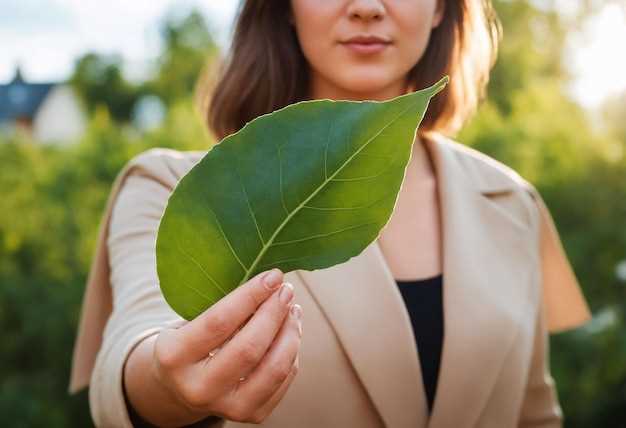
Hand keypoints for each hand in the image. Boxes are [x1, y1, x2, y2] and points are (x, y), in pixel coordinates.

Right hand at [153, 268, 302, 423]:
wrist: (178, 388)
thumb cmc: (188, 341)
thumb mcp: (188, 321)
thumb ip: (224, 305)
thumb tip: (272, 282)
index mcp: (173, 357)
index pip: (219, 321)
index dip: (251, 295)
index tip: (272, 276)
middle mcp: (197, 388)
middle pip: (249, 348)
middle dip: (274, 313)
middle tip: (286, 290)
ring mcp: (225, 408)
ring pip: (273, 368)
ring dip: (290, 332)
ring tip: (292, 309)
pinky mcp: (250, 416)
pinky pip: (283, 380)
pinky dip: (291, 351)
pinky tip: (289, 331)